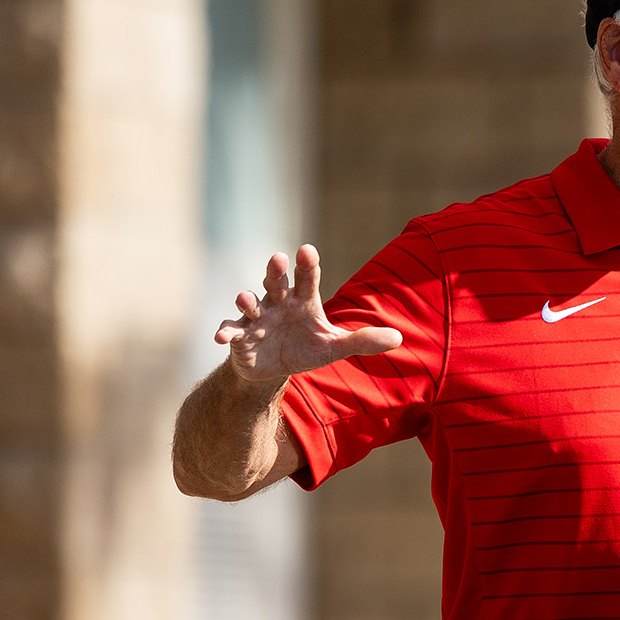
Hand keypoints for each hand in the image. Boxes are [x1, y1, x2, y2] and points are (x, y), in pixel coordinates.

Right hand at [215, 245, 401, 382]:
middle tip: (279, 259)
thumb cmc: (306, 349)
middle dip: (276, 270)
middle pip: (276, 281)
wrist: (275, 369)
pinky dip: (226, 332)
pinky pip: (231, 331)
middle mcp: (278, 302)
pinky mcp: (241, 336)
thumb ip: (363, 340)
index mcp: (303, 300)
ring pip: (250, 302)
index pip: (307, 278)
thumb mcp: (335, 347)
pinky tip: (221, 337)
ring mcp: (257, 317)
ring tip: (245, 298)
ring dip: (246, 299)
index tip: (307, 250)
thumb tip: (398, 338)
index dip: (308, 265)